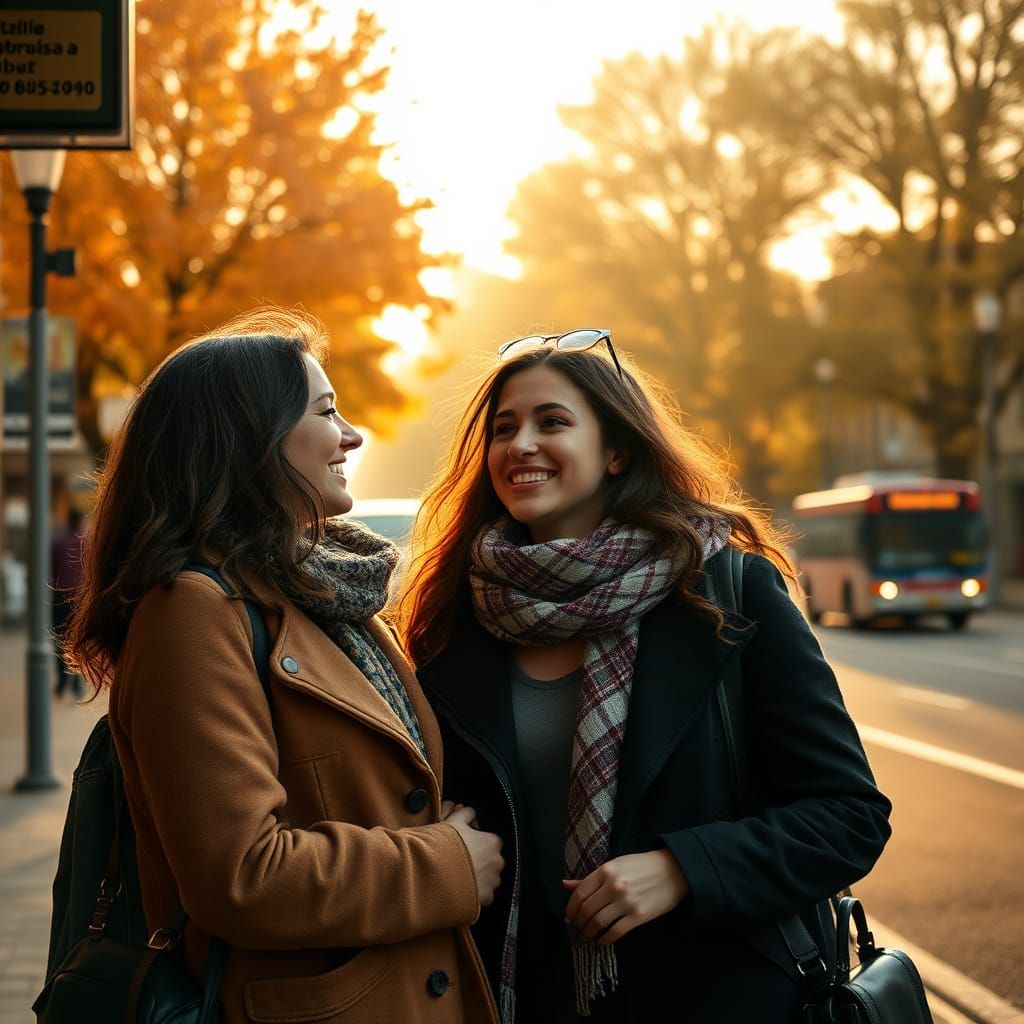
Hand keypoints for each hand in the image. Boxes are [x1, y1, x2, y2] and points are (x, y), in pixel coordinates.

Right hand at [445, 804, 504, 906]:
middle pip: (492, 861)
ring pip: (489, 880)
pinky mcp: (484, 899)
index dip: (478, 844)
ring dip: (479, 879)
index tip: (466, 847)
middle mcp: (496, 862)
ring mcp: (492, 882)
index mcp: (492, 841)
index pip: (491, 841)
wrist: (434, 873)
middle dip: (481, 863)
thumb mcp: (453, 822)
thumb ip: (465, 814)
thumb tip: (469, 810)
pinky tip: (462, 890)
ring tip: (460, 878)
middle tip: (462, 863)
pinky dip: (475, 895)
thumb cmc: (444, 845)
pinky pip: (483, 896)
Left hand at [563, 850, 688, 944]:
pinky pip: (615, 932)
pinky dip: (605, 939)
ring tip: (587, 936)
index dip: (571, 908)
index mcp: (606, 870)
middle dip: (578, 923)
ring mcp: (626, 902)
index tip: (569, 917)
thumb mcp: (614, 865)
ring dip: (589, 933)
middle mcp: (614, 886)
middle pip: (587, 910)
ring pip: (598, 922)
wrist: (672, 871)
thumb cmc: (640, 867)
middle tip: (577, 929)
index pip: (580, 893)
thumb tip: (565, 885)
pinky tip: (601, 941)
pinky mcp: (638, 916)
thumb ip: (590, 878)